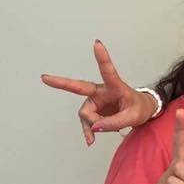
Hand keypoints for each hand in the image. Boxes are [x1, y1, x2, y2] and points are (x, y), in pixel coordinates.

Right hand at [41, 40, 157, 145]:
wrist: (140, 112)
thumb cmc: (139, 108)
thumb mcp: (133, 117)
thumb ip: (114, 123)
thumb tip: (94, 127)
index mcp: (115, 86)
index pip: (108, 71)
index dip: (102, 58)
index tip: (97, 44)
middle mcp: (101, 91)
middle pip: (79, 88)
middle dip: (61, 83)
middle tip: (44, 77)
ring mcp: (95, 100)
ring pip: (86, 114)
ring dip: (94, 125)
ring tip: (107, 129)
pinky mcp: (93, 110)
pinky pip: (87, 122)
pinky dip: (89, 131)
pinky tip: (91, 140)